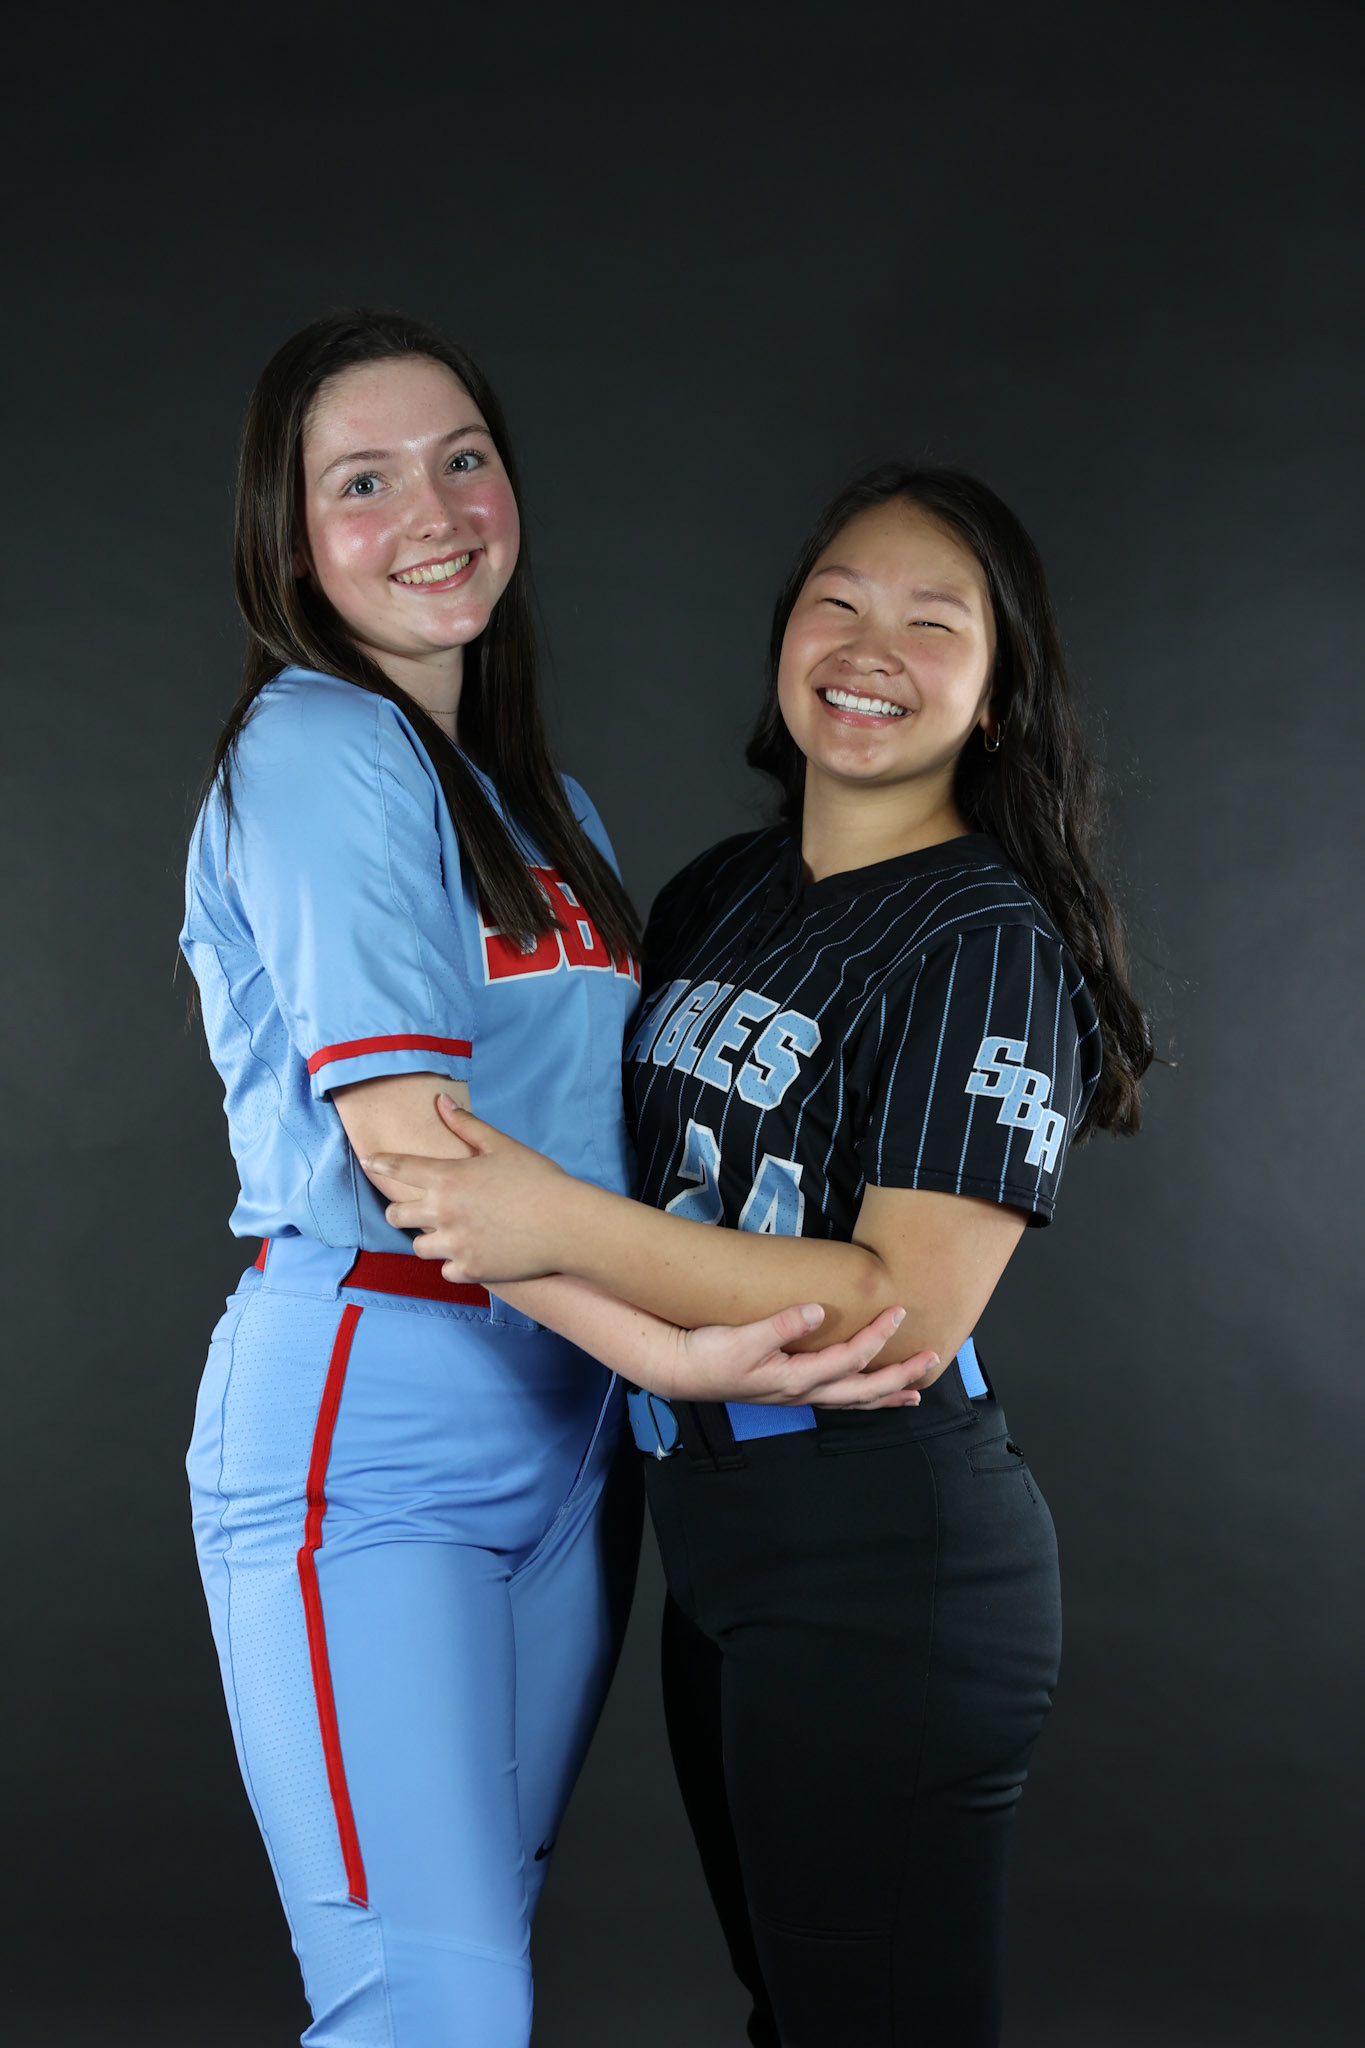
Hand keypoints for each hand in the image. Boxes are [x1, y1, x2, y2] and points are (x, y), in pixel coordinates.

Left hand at [363, 1098, 571, 1282]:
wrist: (567, 1224)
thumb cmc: (538, 1179)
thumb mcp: (501, 1145)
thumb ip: (466, 1125)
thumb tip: (441, 1100)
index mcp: (448, 1177)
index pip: (399, 1168)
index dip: (380, 1163)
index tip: (370, 1162)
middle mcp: (443, 1212)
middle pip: (396, 1215)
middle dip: (402, 1211)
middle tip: (420, 1209)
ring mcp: (455, 1244)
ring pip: (419, 1247)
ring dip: (429, 1239)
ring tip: (449, 1233)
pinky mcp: (470, 1270)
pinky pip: (446, 1270)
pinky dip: (455, 1262)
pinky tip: (471, 1252)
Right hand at [656, 1303, 938, 1409]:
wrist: (681, 1370)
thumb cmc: (709, 1354)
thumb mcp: (743, 1337)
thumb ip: (781, 1325)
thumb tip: (819, 1312)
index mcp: (796, 1379)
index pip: (849, 1360)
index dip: (877, 1338)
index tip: (899, 1313)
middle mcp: (802, 1392)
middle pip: (862, 1390)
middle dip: (900, 1376)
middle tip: (931, 1360)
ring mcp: (797, 1394)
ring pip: (852, 1401)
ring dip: (885, 1396)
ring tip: (914, 1393)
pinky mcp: (789, 1389)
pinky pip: (836, 1397)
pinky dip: (860, 1398)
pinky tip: (868, 1394)